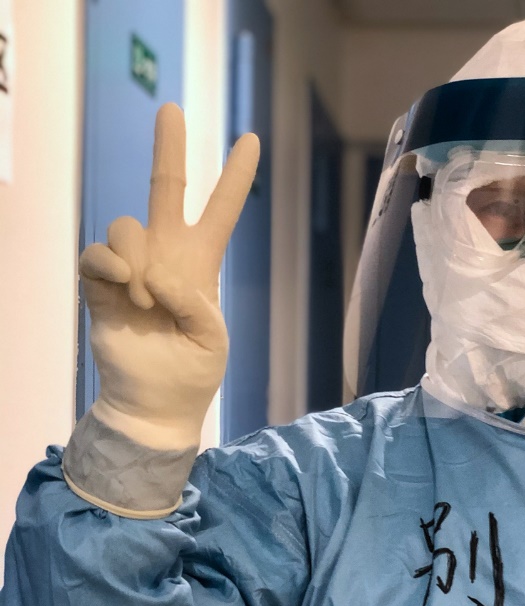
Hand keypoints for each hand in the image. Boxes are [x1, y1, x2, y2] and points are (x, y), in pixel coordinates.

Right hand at [78, 103, 259, 449]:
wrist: (154, 403)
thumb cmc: (190, 374)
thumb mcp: (211, 339)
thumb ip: (194, 301)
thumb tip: (155, 276)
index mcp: (201, 265)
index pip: (220, 211)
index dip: (235, 177)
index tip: (251, 140)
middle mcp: (165, 256)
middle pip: (166, 188)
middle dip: (169, 147)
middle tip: (172, 108)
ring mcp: (130, 266)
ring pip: (127, 225)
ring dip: (138, 261)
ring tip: (145, 301)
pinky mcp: (100, 282)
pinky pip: (98, 252)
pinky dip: (111, 266)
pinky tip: (124, 289)